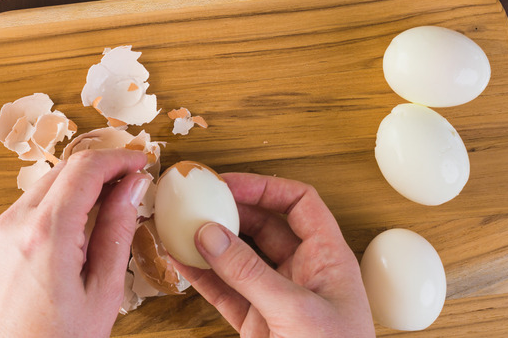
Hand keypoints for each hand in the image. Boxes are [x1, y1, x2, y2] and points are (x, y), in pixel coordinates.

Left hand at [0, 149, 151, 337]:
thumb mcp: (102, 293)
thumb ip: (117, 232)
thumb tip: (132, 188)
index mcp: (45, 234)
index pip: (85, 168)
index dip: (118, 158)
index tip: (138, 163)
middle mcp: (10, 226)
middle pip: (61, 172)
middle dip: (98, 172)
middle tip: (128, 186)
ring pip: (40, 191)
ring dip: (73, 192)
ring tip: (102, 215)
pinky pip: (20, 215)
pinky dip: (49, 213)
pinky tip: (68, 238)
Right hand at [174, 173, 373, 336]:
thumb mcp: (296, 311)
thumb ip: (251, 272)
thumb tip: (212, 234)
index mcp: (328, 258)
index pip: (299, 203)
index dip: (264, 187)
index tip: (228, 184)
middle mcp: (302, 272)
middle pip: (263, 225)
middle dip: (230, 211)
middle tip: (197, 201)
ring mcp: (276, 297)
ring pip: (238, 257)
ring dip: (210, 242)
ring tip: (179, 225)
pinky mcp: (256, 322)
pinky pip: (224, 290)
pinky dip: (202, 276)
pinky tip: (180, 261)